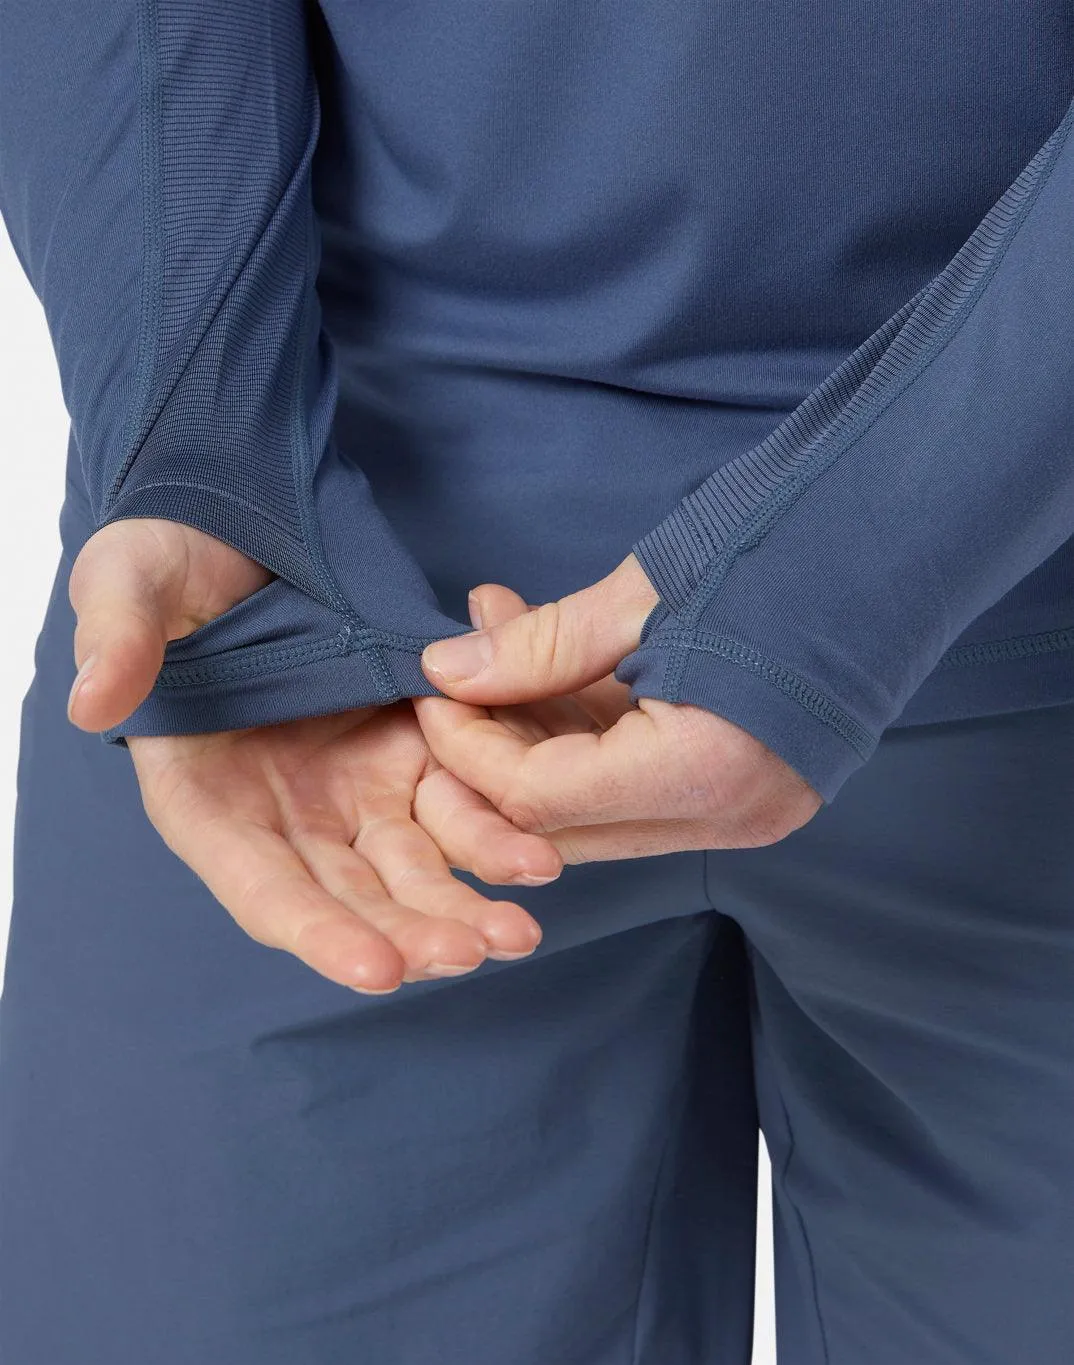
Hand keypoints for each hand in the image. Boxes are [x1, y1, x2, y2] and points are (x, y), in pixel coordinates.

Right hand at [66, 519, 560, 990]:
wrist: (243, 529)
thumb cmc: (169, 562)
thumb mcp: (130, 583)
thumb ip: (118, 639)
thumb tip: (94, 700)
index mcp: (206, 802)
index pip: (262, 889)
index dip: (316, 931)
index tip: (374, 967)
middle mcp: (286, 817)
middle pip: (352, 897)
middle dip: (410, 934)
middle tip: (471, 953)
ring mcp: (353, 789)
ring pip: (413, 866)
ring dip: (463, 902)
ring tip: (519, 930)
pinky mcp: (408, 752)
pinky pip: (455, 802)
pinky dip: (494, 832)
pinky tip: (540, 852)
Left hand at [416, 557, 822, 860]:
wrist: (906, 535)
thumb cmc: (790, 548)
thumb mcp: (645, 595)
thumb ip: (541, 646)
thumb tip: (444, 670)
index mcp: (706, 774)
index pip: (537, 800)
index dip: (467, 750)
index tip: (432, 687)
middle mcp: (730, 817)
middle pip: (561, 822)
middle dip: (492, 751)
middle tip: (457, 675)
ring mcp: (747, 810)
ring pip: (597, 806)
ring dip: (538, 732)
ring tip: (502, 638)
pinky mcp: (751, 786)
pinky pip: (641, 782)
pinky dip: (590, 730)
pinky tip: (555, 658)